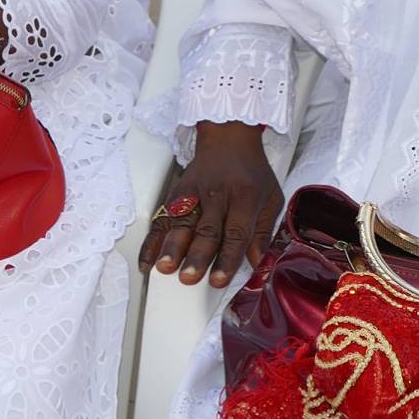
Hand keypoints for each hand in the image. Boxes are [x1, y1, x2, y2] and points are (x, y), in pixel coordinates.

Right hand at [139, 122, 283, 287]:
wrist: (229, 138)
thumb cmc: (252, 172)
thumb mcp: (271, 198)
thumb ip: (264, 232)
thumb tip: (256, 263)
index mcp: (245, 198)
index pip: (235, 233)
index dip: (226, 258)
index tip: (218, 280)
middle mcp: (217, 196)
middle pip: (205, 229)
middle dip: (195, 256)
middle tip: (188, 277)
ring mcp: (193, 193)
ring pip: (180, 222)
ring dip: (171, 246)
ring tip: (164, 267)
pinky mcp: (176, 193)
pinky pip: (162, 218)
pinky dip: (152, 240)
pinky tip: (147, 259)